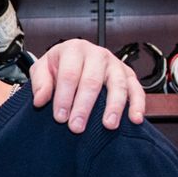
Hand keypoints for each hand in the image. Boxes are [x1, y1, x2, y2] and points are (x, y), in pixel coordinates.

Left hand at [30, 38, 144, 132]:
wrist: (72, 58)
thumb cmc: (57, 65)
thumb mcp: (42, 69)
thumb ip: (40, 83)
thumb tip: (40, 100)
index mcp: (73, 49)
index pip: (69, 75)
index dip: (64, 97)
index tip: (60, 117)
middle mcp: (97, 54)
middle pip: (92, 81)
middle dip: (84, 106)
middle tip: (77, 126)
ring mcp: (115, 64)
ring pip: (117, 84)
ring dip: (114, 107)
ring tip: (108, 125)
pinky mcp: (128, 74)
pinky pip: (136, 88)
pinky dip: (138, 104)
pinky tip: (135, 118)